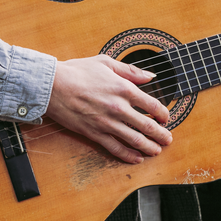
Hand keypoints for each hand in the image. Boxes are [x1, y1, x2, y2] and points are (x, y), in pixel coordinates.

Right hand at [45, 55, 171, 163]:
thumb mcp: (106, 62)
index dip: (164, 114)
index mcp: (124, 89)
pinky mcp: (94, 133)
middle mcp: (119, 108)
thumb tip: (150, 76)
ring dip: (149, 147)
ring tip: (157, 150)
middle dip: (161, 135)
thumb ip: (130, 71)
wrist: (52, 86)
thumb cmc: (77, 72)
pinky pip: (115, 148)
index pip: (153, 106)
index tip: (166, 118)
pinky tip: (136, 158)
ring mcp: (107, 123)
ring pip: (135, 140)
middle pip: (148, 126)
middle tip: (168, 139)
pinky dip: (128, 155)